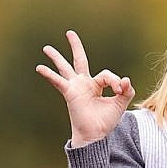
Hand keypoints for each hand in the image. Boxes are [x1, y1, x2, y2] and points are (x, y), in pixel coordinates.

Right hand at [36, 29, 132, 145]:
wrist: (96, 134)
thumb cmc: (106, 121)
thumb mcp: (121, 103)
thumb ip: (126, 90)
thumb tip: (126, 79)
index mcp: (96, 85)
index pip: (106, 75)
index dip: (115, 81)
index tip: (120, 90)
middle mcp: (84, 84)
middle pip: (80, 60)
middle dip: (76, 46)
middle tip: (69, 33)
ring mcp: (76, 87)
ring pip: (65, 67)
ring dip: (56, 57)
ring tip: (46, 48)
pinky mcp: (70, 93)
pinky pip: (58, 81)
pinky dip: (49, 74)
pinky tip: (39, 68)